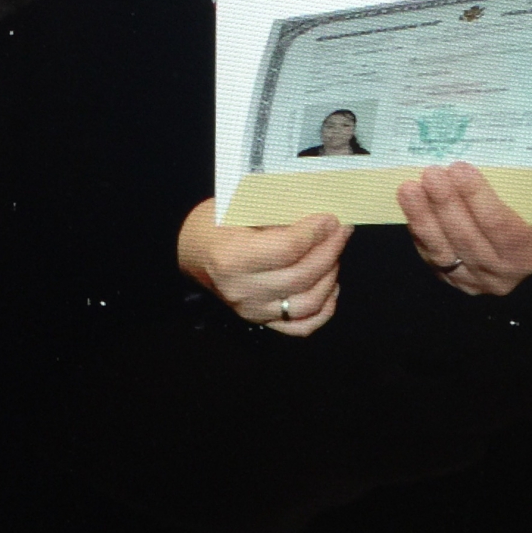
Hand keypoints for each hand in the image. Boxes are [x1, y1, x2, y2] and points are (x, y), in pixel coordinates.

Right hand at [178, 199, 349, 336]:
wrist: (189, 251)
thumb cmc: (214, 224)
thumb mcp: (238, 205)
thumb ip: (277, 211)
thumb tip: (319, 215)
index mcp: (233, 257)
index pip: (288, 249)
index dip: (316, 232)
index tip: (331, 218)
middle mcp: (242, 289)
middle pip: (302, 275)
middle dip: (330, 250)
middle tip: (342, 230)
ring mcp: (253, 310)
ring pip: (308, 303)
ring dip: (330, 276)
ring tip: (335, 253)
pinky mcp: (262, 321)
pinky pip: (302, 326)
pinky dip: (324, 309)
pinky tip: (331, 286)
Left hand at [397, 163, 531, 296]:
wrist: (512, 252)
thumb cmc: (522, 218)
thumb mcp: (527, 208)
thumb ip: (508, 193)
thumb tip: (472, 163)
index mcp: (526, 253)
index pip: (500, 225)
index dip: (478, 197)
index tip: (461, 170)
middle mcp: (500, 274)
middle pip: (467, 237)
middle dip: (446, 203)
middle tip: (432, 173)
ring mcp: (471, 280)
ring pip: (441, 249)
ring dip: (423, 216)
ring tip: (411, 189)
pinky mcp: (447, 279)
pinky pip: (428, 253)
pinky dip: (418, 226)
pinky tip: (411, 205)